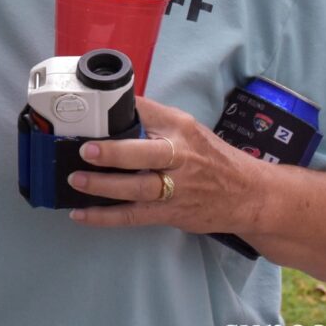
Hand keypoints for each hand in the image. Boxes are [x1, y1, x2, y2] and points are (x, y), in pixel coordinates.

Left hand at [66, 97, 262, 234]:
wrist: (249, 194)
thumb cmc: (211, 157)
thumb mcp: (188, 129)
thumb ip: (154, 121)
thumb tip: (111, 110)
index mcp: (180, 129)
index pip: (148, 112)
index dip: (120, 110)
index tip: (90, 108)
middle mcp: (179, 156)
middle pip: (144, 153)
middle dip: (114, 152)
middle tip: (85, 150)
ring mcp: (176, 188)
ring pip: (137, 188)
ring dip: (104, 186)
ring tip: (75, 180)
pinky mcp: (171, 213)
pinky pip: (134, 216)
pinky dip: (106, 217)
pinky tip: (81, 214)